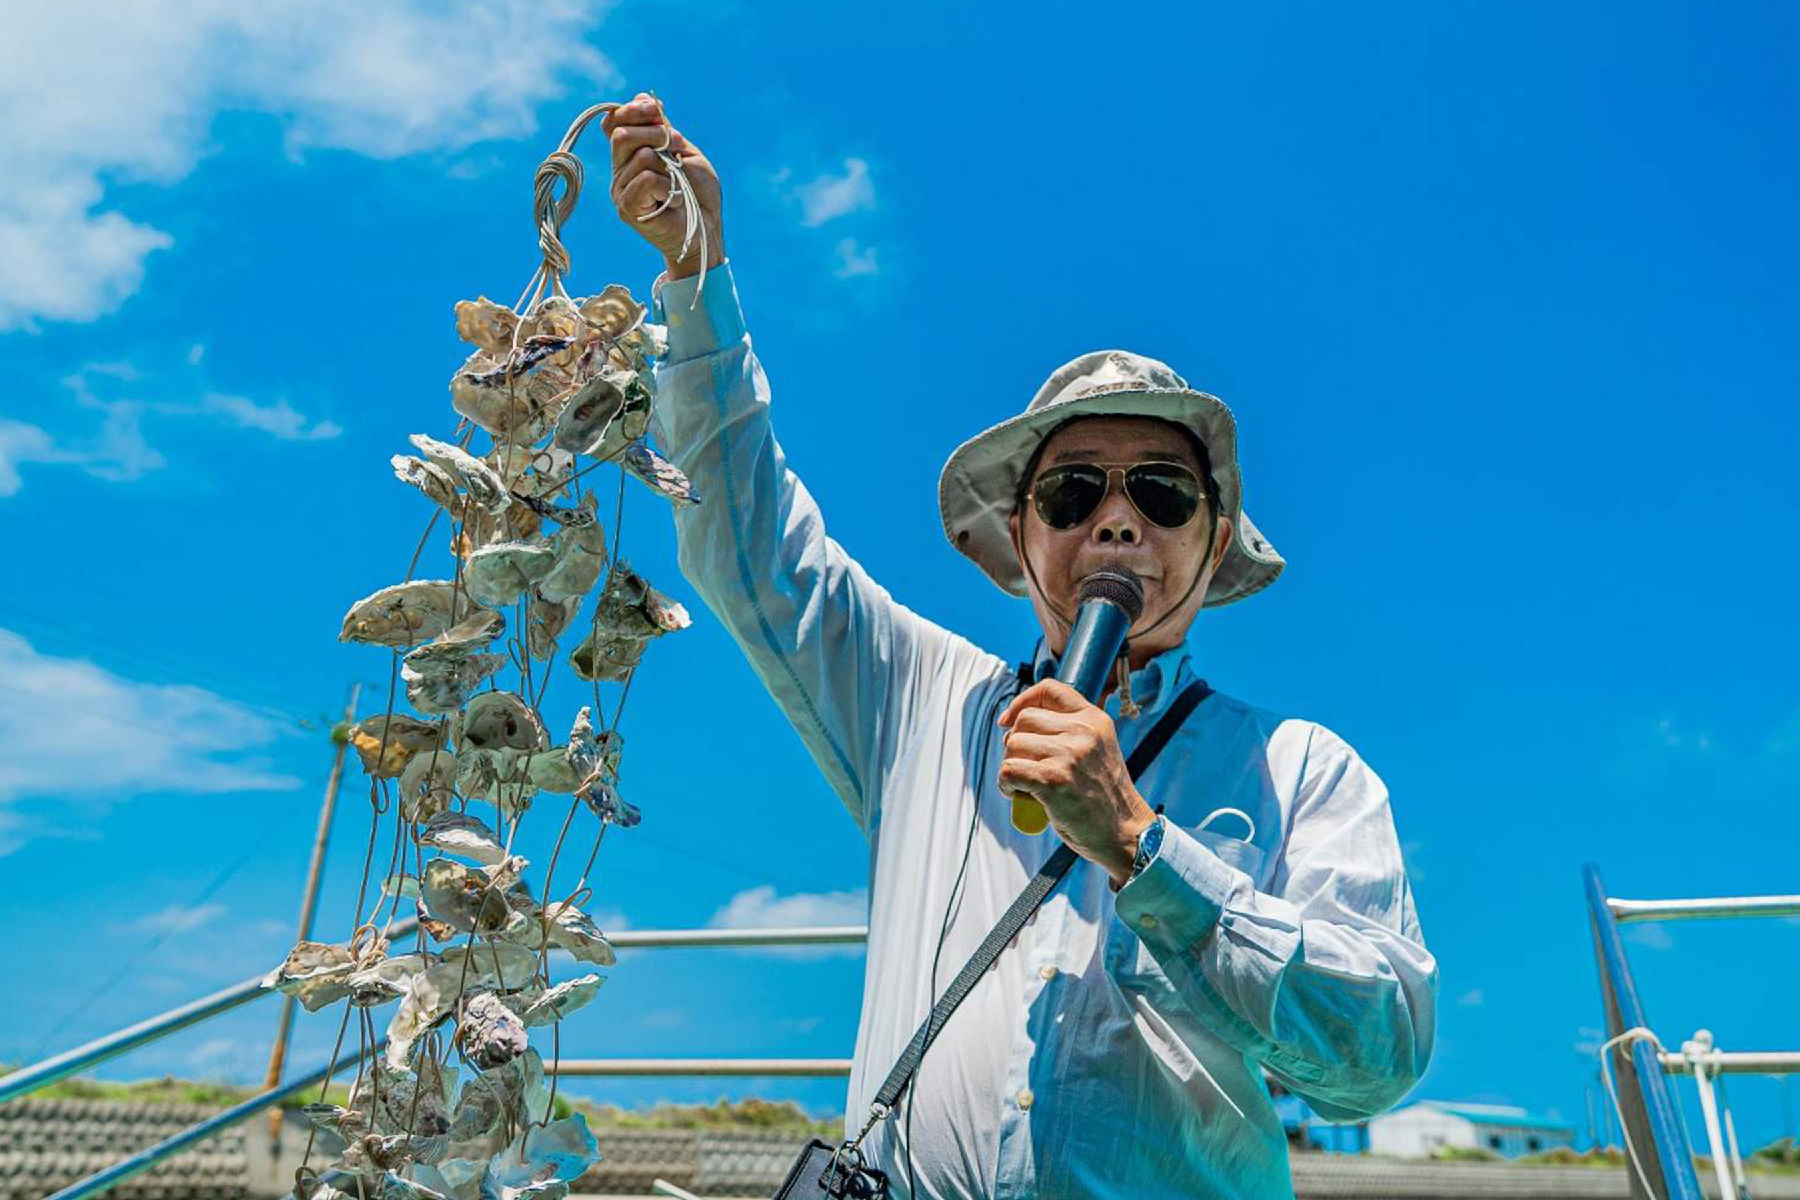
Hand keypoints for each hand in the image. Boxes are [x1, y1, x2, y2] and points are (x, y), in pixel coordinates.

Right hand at [601, 93, 724, 279]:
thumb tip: (641, 96)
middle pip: (621, 134)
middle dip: (655, 133)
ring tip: (679, 183)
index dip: (632, 110)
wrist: (707, 229)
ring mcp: (620, 189)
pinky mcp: (627, 207)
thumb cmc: (699, 194)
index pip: (613, 121)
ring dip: (668, 164)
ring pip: (639, 155)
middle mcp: (620, 170)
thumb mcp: (684, 152)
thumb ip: (662, 128)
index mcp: (630, 154)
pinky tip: (673, 199)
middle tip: (678, 148)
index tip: (657, 111)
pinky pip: (645, 178)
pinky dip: (667, 185)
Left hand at [998, 680, 1158, 887]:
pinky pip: (1009, 770)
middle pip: (1024, 720)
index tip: (1007, 721)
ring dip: (1010, 765)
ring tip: (1025, 784)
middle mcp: (1083, 732)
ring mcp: (1069, 755)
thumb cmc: (1104, 797)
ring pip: (1013, 745)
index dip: (1022, 701)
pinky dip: (1005, 783)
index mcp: (1094, 720)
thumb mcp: (1096, 750)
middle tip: (1025, 766)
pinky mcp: (1054, 780)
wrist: (1124, 833)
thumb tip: (1015, 728)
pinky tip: (1016, 793)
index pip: (1050, 689)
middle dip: (1015, 743)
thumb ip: (1069, 732)